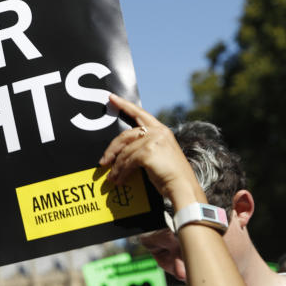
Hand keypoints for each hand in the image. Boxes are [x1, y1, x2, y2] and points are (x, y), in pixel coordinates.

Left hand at [98, 94, 204, 209]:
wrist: (183, 187)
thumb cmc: (170, 176)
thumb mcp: (158, 156)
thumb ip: (143, 148)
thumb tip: (119, 154)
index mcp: (161, 130)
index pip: (140, 114)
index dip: (124, 105)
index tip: (111, 97)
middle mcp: (158, 132)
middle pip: (125, 135)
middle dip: (111, 149)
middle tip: (102, 162)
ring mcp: (154, 140)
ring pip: (125, 152)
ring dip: (116, 167)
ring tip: (112, 178)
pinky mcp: (148, 152)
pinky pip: (127, 162)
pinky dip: (121, 172)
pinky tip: (119, 180)